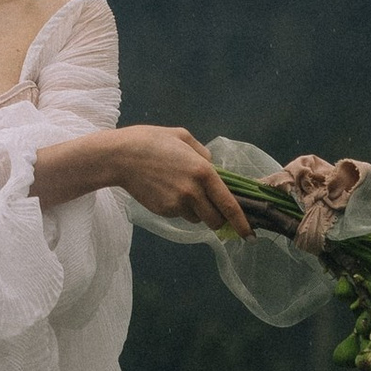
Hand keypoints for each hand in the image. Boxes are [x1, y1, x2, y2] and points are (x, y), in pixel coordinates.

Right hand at [98, 125, 252, 235]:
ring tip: (181, 191)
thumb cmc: (152, 141)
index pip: (229, 204)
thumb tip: (213, 167)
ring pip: (197, 219)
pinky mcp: (164, 211)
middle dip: (218, 219)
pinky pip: (180, 215)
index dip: (241, 222)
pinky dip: (179, 208)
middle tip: (212, 210)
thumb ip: (203, 153)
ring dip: (197, 212)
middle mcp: (194, 191)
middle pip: (215, 219)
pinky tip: (166, 192)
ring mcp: (178, 204)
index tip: (249, 234)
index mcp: (204, 172)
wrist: (121, 157)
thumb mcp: (183, 137)